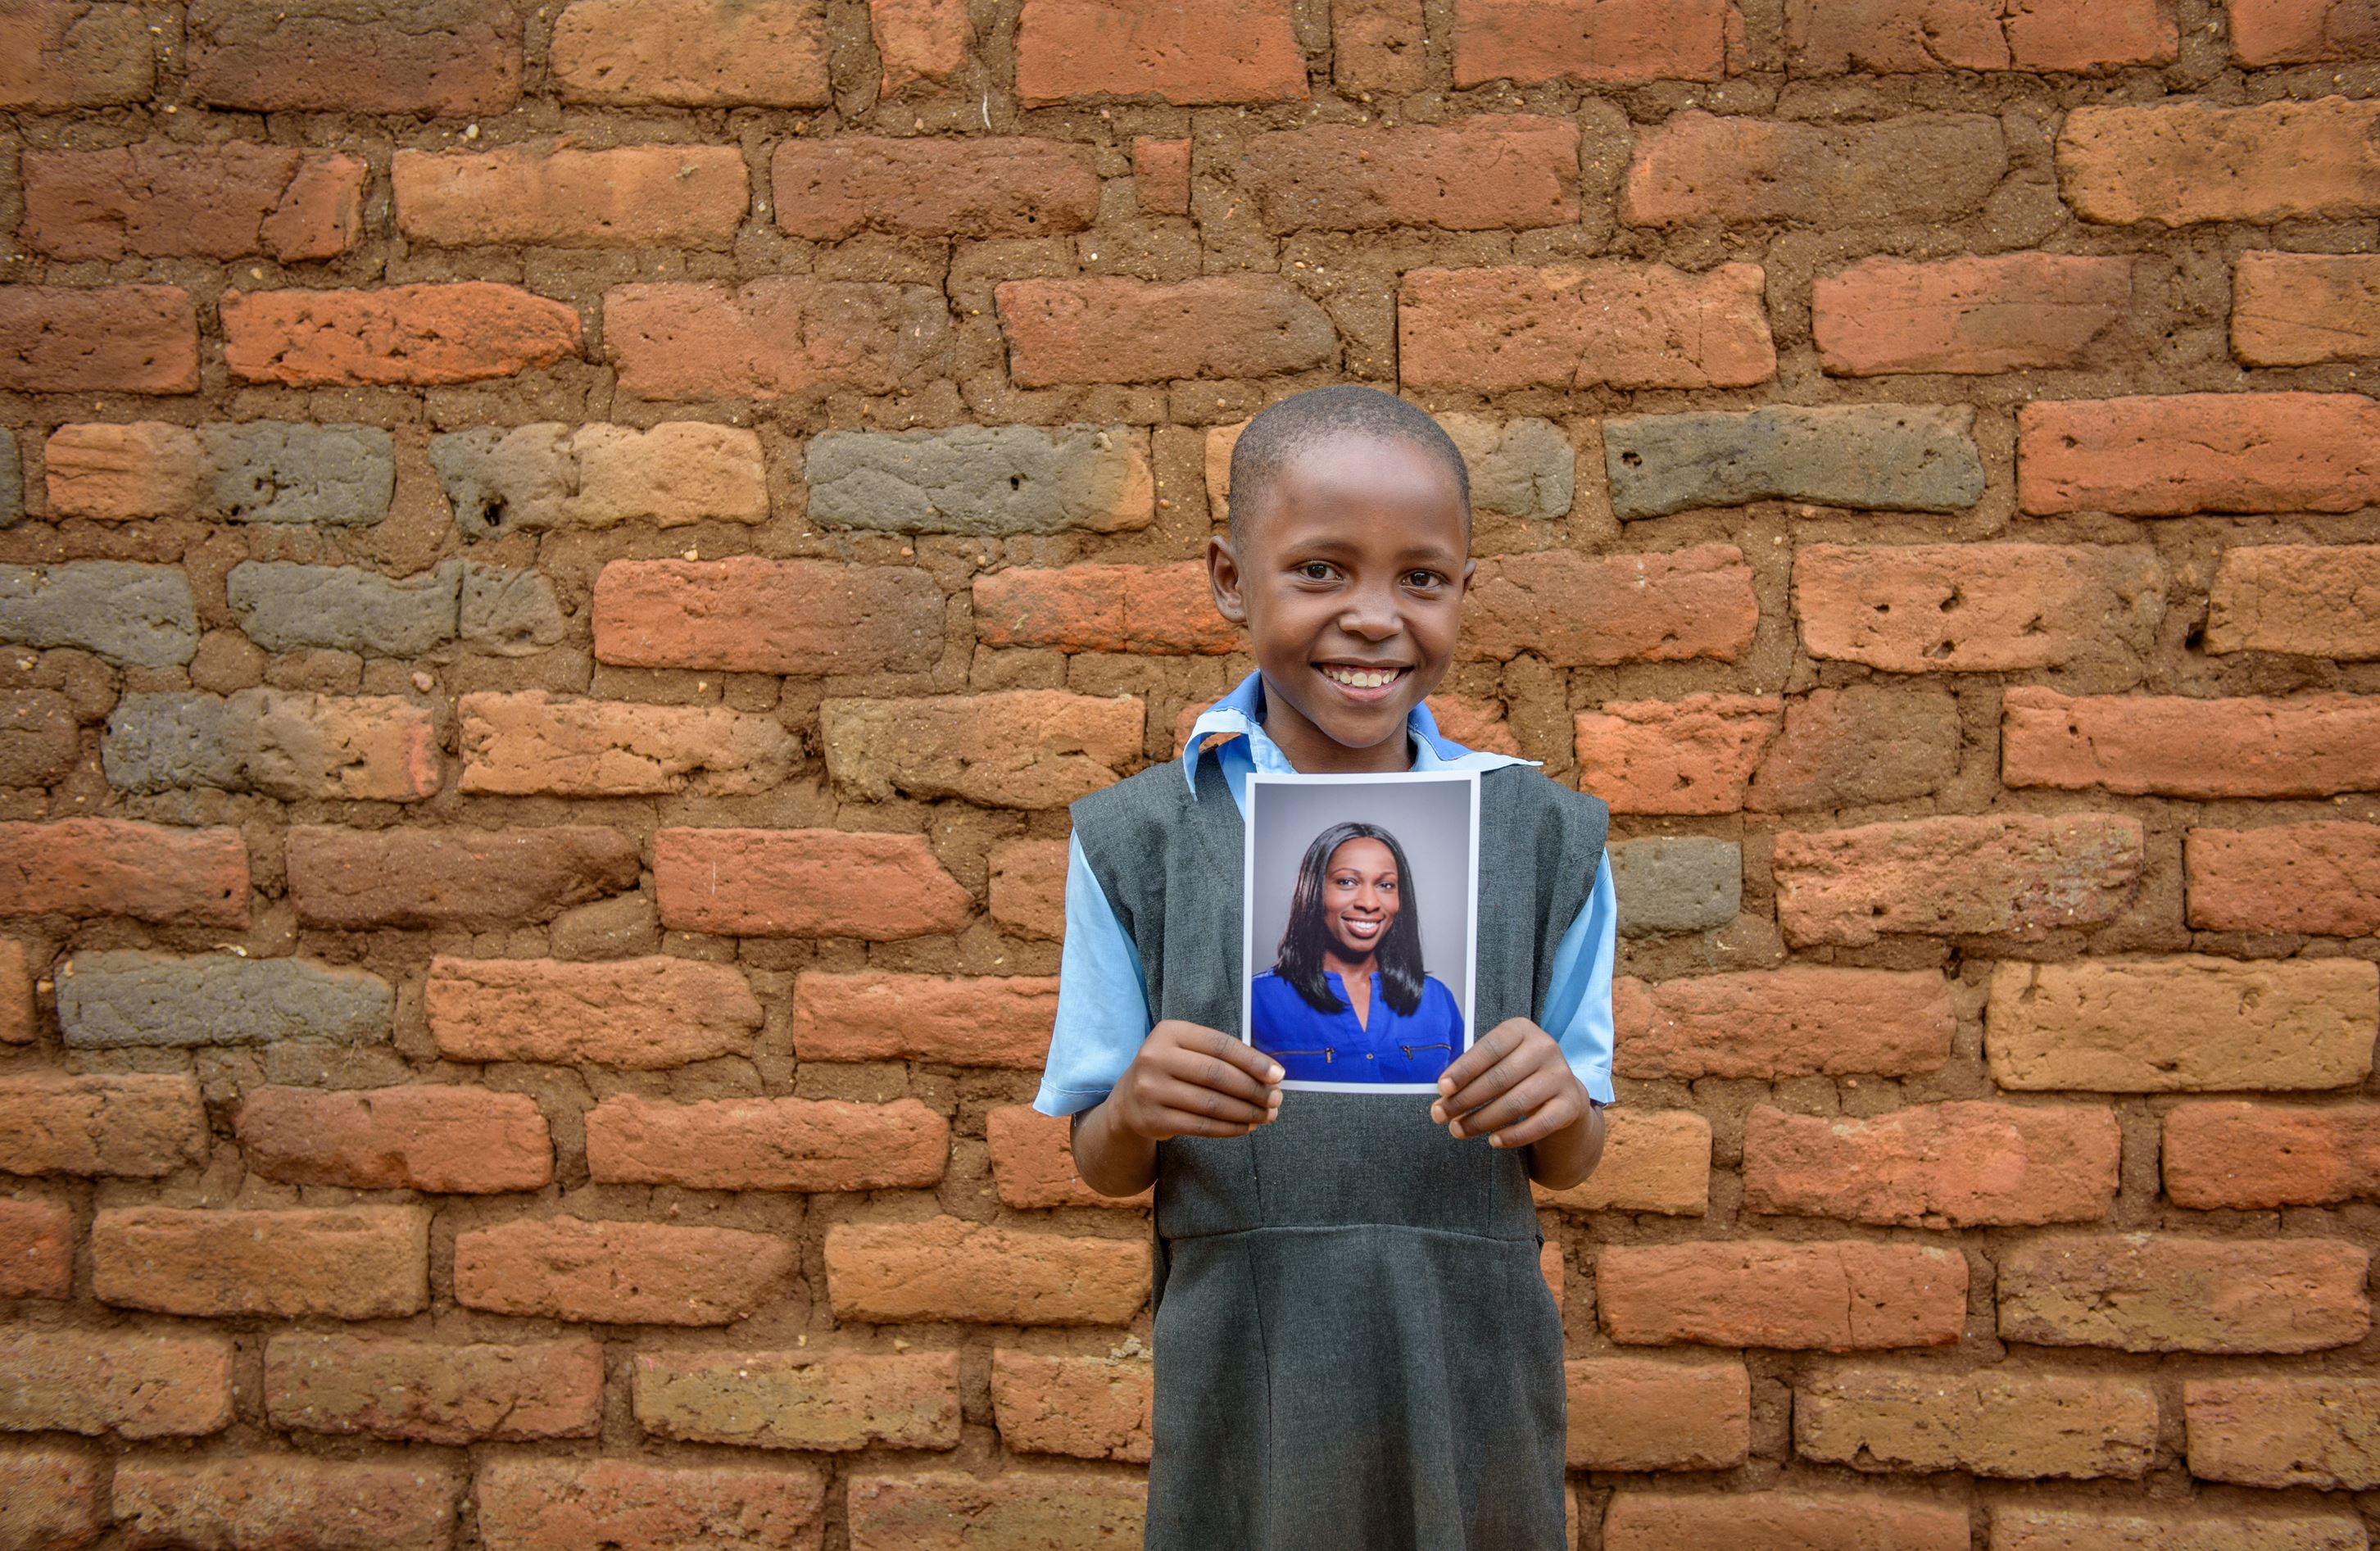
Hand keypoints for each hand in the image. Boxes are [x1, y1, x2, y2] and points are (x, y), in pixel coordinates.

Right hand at [1105, 1019, 1283, 1141]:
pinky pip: (1201, 1126)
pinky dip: (1229, 1128)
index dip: (1252, 1061)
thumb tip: (1270, 1074)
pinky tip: (1246, 1126)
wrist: (1128, 1102)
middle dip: (1253, 1089)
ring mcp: (1151, 1090)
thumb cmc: (1171, 1071)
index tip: (1278, 1075)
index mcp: (1169, 1032)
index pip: (1220, 1045)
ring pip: (1211, 1104)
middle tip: (1276, 1099)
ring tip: (1267, 1115)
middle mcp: (1155, 1057)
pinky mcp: (1153, 1119)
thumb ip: (1221, 1056)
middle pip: (1217, 1075)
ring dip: (1246, 1111)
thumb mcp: (1186, 1051)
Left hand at [1430, 1017, 1587, 1149]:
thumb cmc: (1517, 1072)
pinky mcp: (1570, 1103)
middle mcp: (1544, 1048)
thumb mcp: (1498, 1060)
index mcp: (1521, 1030)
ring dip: (1482, 1120)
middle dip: (1465, 1100)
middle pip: (1499, 1078)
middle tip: (1440, 1115)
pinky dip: (1513, 1136)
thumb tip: (1443, 1093)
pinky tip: (1493, 1141)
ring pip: (1515, 1103)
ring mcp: (1560, 1075)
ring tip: (1458, 1130)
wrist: (1561, 1090)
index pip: (1489, 1048)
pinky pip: (1539, 1125)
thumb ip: (1473, 1070)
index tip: (1442, 1088)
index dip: (1464, 1069)